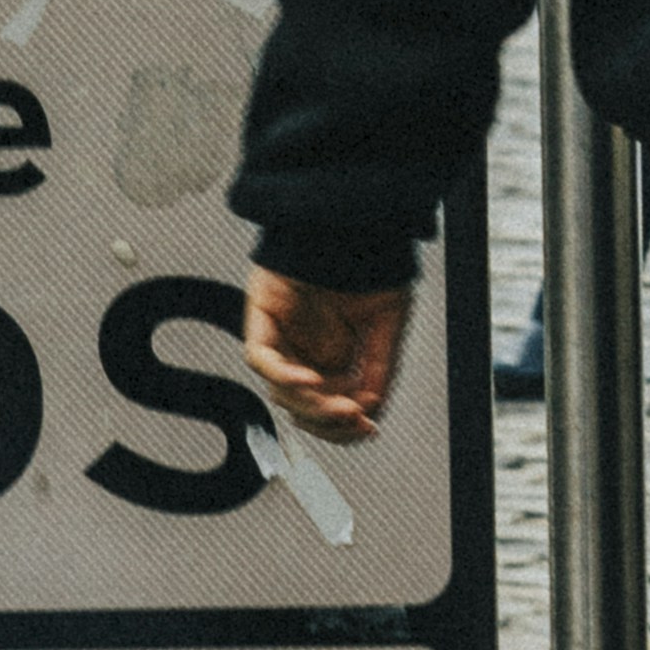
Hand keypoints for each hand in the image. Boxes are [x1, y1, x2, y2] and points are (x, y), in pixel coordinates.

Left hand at [243, 266, 411, 446]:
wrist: (353, 220)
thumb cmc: (368, 261)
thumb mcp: (388, 322)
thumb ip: (380, 366)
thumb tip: (371, 408)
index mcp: (331, 354)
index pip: (327, 406)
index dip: (344, 426)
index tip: (366, 429)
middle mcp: (303, 350)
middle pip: (302, 407)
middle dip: (328, 422)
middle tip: (354, 421)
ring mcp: (281, 336)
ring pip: (281, 390)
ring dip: (311, 404)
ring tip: (341, 402)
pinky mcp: (262, 319)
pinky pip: (262, 358)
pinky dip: (283, 375)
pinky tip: (309, 379)